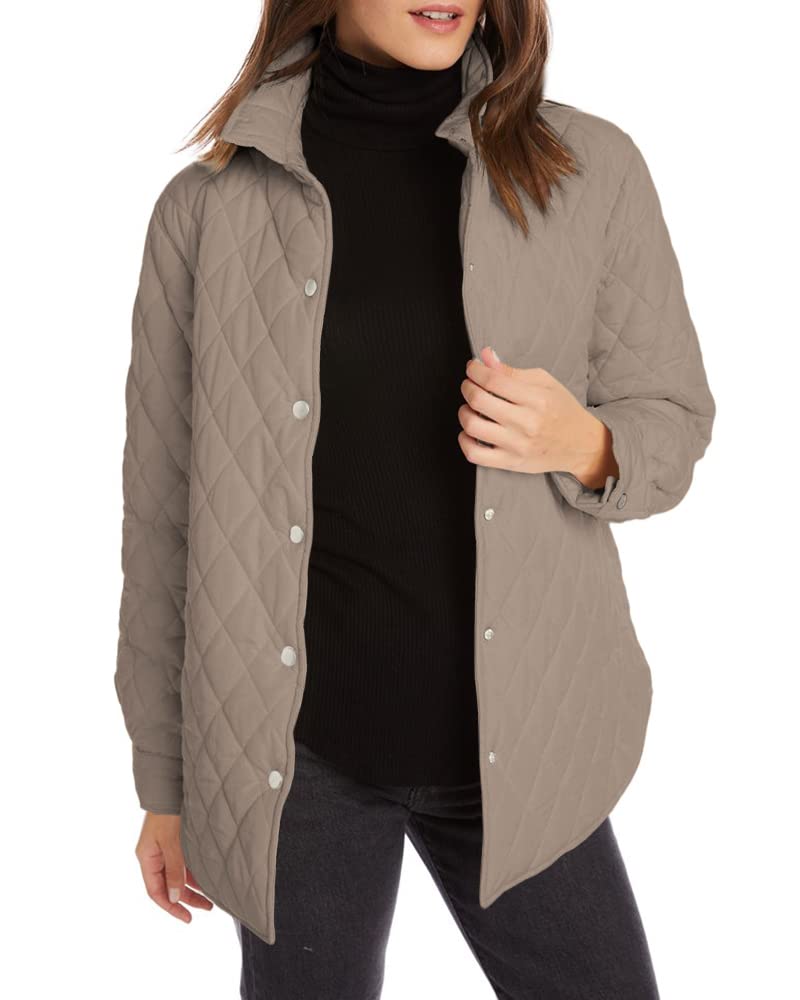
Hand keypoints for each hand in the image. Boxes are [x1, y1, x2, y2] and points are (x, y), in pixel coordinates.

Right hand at [135, 812, 212, 924]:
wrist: (172, 785)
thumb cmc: (168, 813)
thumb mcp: (171, 844)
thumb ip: (174, 870)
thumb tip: (173, 897)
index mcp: (147, 858)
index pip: (156, 891)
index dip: (171, 907)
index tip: (187, 917)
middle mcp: (155, 855)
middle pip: (169, 885)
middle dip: (187, 898)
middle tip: (207, 907)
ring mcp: (166, 848)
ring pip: (179, 874)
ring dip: (194, 885)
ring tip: (212, 895)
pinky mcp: (177, 840)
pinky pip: (185, 862)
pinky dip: (195, 871)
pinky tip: (208, 877)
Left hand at [457, 347, 618, 487]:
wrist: (581, 444)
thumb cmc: (562, 411)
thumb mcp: (544, 383)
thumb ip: (511, 371)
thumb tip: (485, 357)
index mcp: (537, 399)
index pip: (493, 380)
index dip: (475, 371)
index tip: (472, 369)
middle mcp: (526, 423)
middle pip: (479, 400)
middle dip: (467, 388)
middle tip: (470, 385)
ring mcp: (517, 445)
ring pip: (473, 426)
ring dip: (464, 412)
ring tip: (470, 408)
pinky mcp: (511, 463)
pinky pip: (475, 454)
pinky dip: (464, 441)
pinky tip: (469, 432)